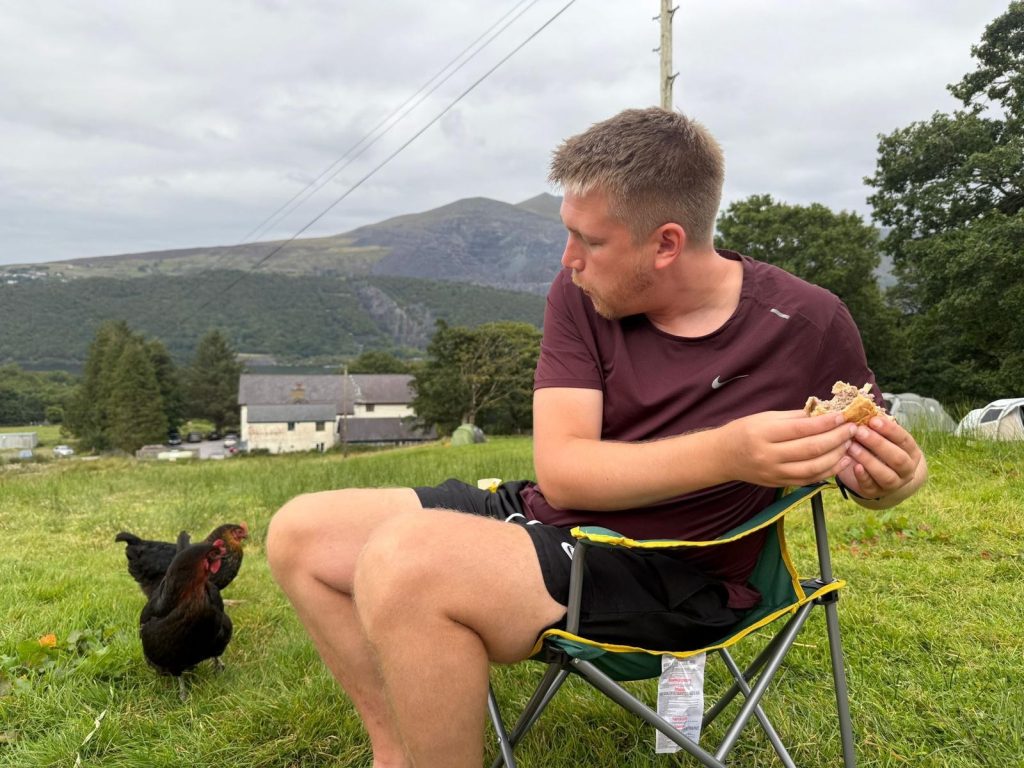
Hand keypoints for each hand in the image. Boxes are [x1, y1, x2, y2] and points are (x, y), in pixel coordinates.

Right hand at [722, 410, 855, 487]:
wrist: (723, 456)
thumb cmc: (744, 431)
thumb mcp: (765, 417)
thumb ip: (794, 417)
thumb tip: (824, 412)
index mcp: (763, 433)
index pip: (801, 429)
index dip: (826, 423)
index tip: (843, 416)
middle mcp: (769, 455)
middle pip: (811, 449)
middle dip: (837, 438)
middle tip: (852, 429)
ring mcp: (774, 473)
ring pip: (814, 467)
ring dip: (837, 455)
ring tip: (849, 443)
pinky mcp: (780, 483)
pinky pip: (810, 479)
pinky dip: (828, 471)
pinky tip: (840, 460)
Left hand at [836, 416, 924, 503]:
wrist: (882, 479)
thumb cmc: (881, 451)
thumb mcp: (884, 439)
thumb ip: (877, 428)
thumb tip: (864, 409)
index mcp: (911, 452)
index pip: (905, 440)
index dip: (890, 430)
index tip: (873, 420)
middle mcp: (907, 470)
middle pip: (897, 458)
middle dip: (878, 444)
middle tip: (859, 431)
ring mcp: (893, 484)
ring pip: (885, 474)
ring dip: (868, 459)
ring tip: (851, 446)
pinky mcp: (876, 493)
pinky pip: (871, 486)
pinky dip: (863, 476)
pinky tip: (854, 466)